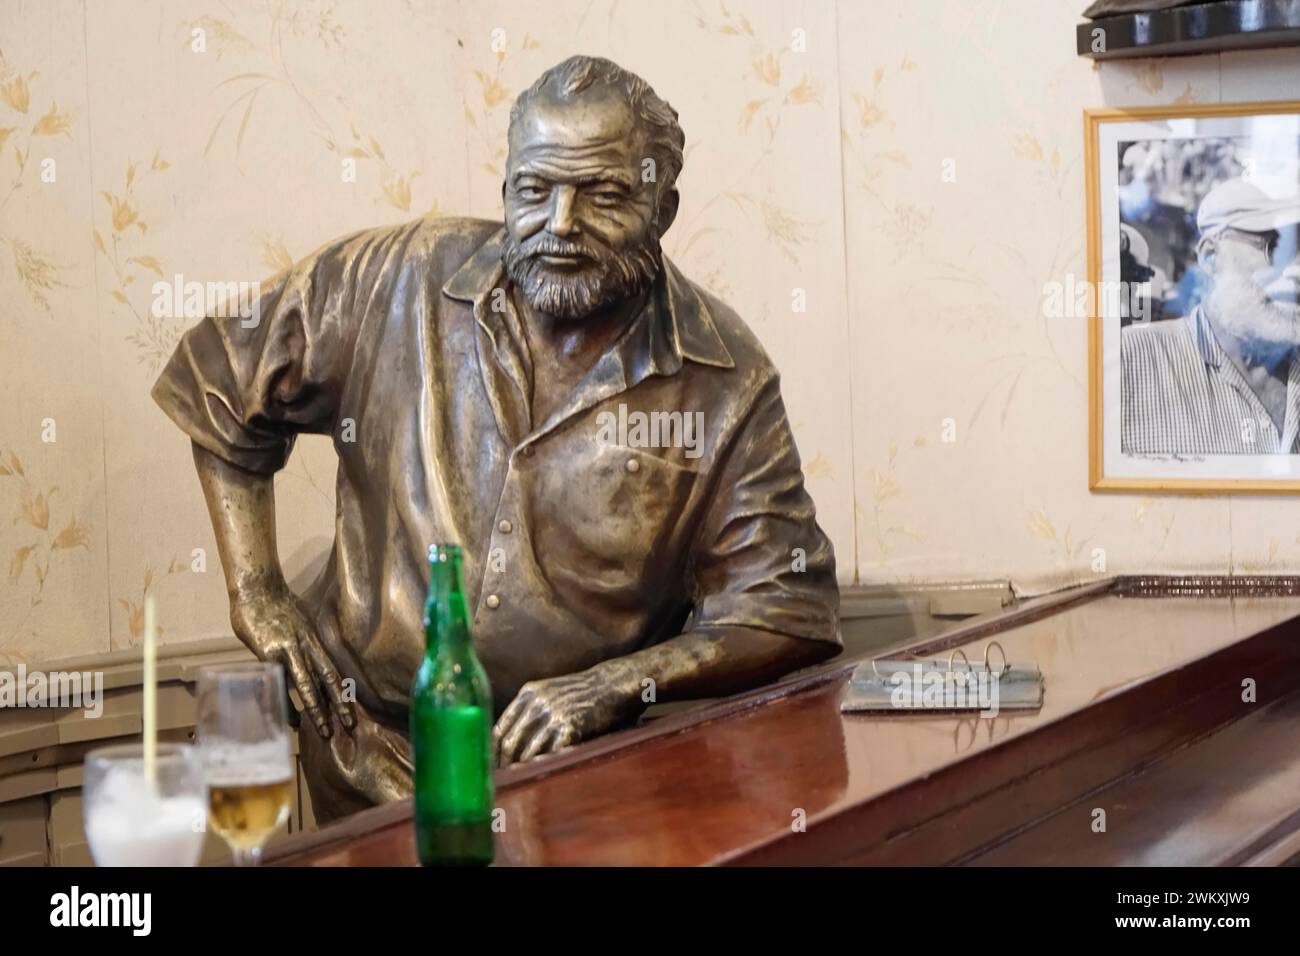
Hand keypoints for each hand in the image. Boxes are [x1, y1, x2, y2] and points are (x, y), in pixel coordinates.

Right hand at [230, 584, 354, 737]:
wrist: (257, 589)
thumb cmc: (277, 606)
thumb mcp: (300, 623)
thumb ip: (305, 644)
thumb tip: (310, 662)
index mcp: (314, 640)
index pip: (334, 670)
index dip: (344, 691)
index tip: (353, 711)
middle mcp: (306, 647)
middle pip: (327, 679)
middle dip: (339, 705)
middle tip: (349, 727)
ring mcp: (288, 650)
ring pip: (307, 685)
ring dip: (316, 710)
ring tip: (323, 731)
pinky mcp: (268, 653)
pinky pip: (280, 684)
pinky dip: (286, 704)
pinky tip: (291, 720)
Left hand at [493, 666, 640, 766]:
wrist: (614, 684)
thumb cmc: (583, 693)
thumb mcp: (551, 692)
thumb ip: (530, 709)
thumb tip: (510, 742)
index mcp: (529, 692)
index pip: (500, 727)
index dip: (493, 751)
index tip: (492, 766)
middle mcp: (538, 701)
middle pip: (511, 742)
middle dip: (506, 765)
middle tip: (506, 780)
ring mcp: (554, 714)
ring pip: (529, 750)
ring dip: (524, 770)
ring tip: (522, 782)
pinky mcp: (571, 726)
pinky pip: (551, 752)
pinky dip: (545, 765)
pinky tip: (544, 775)